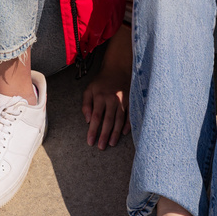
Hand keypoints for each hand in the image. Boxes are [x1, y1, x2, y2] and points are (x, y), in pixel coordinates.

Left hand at [81, 24, 131, 148]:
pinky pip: (129, 114)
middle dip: (104, 135)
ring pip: (119, 120)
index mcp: (100, 97)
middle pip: (108, 121)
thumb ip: (86, 105)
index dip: (93, 131)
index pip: (96, 117)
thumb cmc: (101, 82)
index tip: (90, 142)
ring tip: (111, 143)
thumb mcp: (89, 90)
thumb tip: (88, 120)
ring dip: (115, 133)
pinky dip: (127, 124)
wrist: (117, 69)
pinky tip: (124, 133)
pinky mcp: (130, 100)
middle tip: (101, 147)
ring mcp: (122, 100)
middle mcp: (112, 100)